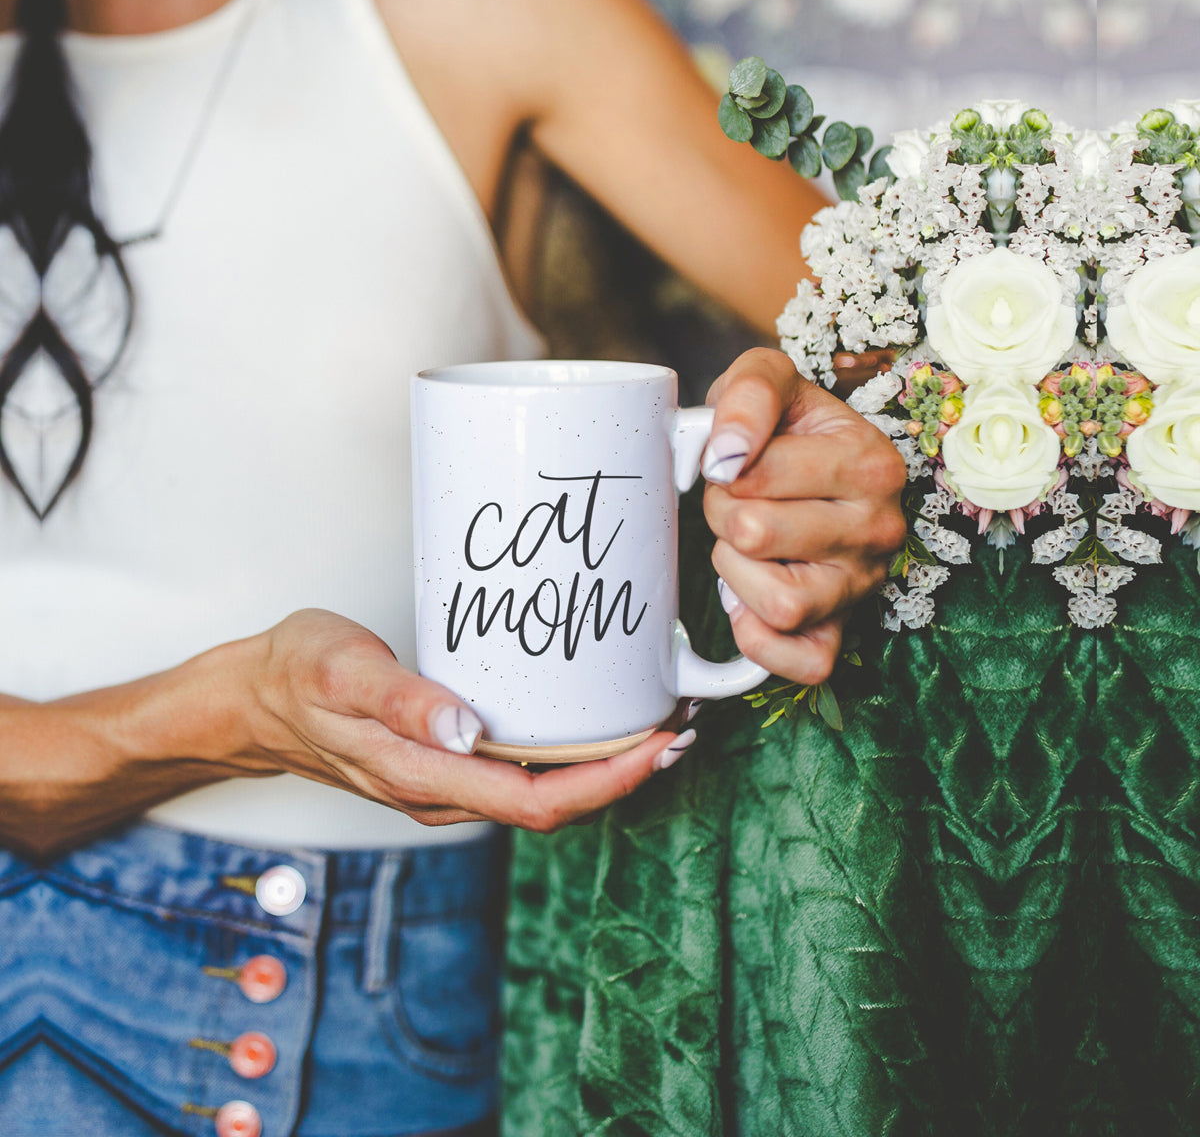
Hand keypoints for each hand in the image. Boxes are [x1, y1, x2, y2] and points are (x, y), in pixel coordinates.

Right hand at [234, 610, 686, 832]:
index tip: (660, 743)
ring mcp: (440, 786)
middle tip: (679, 725)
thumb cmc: (293, 675)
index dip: (608, 781)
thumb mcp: (339, 670)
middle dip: (623, 776)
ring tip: (649, 721)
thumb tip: (463, 730)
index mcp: (421, 777)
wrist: (249, 701)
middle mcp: (439, 794)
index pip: (535, 802)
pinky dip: (563, 757)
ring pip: (536, 795)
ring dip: (600, 768)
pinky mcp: (439, 767)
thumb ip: (400, 700)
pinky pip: (515, 776)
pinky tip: (583, 723)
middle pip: (550, 807)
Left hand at [700, 349, 906, 683]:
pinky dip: (759, 639)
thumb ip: (748, 393)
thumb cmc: (787, 427)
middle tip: (738, 503)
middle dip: (723, 515)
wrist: (810, 466)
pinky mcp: (840, 634)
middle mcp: (880, 530)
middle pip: (754, 536)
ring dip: (736, 574)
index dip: (723, 467)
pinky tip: (749, 601)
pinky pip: (800, 663)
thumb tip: (725, 454)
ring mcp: (863, 587)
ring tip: (748, 547)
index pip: (753, 474)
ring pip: (777, 604)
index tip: (738, 461)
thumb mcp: (770, 379)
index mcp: (871, 464)